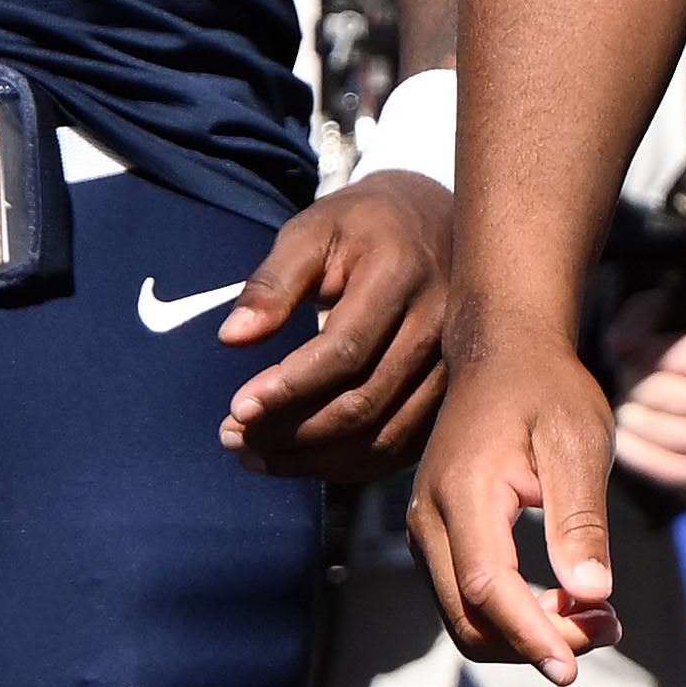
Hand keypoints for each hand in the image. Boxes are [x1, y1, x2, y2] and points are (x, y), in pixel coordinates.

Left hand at [217, 172, 451, 471]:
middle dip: (292, 432)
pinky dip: (349, 465)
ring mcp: (453, 365)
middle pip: (364, 403)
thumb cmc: (363, 226)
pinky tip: (305, 460)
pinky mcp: (452, 393)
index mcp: (400, 275)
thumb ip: (272, 284)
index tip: (238, 409)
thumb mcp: (312, 231)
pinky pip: (403, 447)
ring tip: (258, 456)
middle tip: (235, 439)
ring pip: (384, 436)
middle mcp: (439, 325)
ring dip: (315, 459)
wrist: (436, 221)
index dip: (288, 387)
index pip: (343, 350)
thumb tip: (232, 339)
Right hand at [416, 321, 618, 678]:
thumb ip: (581, 518)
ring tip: (600, 615)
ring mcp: (428, 532)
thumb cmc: (547, 389)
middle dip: (538, 642)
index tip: (575, 667)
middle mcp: (430, 519)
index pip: (488, 587)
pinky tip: (568, 599)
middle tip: (610, 626)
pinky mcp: (440, 538)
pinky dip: (516, 616)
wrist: (502, 353)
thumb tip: (592, 592)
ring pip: (467, 618)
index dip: (531, 634)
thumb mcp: (578, 442)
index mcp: (463, 491)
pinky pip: (469, 599)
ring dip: (529, 634)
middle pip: (470, 620)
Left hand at [605, 322, 685, 503]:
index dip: (640, 346)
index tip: (622, 343)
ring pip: (655, 426)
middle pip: (660, 390)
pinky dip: (632, 446)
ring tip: (631, 404)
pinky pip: (658, 464)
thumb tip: (615, 342)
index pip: (681, 353)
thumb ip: (655, 320)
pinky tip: (627, 434)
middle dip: (632, 379)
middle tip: (628, 376)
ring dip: (629, 412)